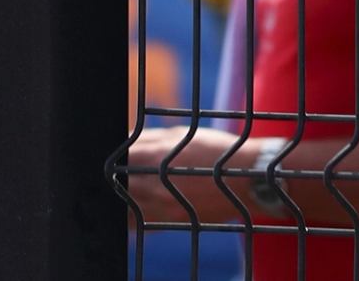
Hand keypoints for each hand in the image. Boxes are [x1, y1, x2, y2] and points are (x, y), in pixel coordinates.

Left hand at [125, 125, 249, 222]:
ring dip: (122, 198)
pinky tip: (134, 208)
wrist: (244, 177)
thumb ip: (151, 138)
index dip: (114, 157)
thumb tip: (127, 142)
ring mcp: (161, 205)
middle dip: (115, 177)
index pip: (119, 158)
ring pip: (125, 206)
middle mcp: (153, 183)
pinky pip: (140, 222)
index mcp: (155, 156)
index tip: (114, 158)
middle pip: (117, 183)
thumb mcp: (181, 136)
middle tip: (117, 174)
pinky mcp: (170, 220)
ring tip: (124, 191)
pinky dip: (132, 215)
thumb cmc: (213, 150)